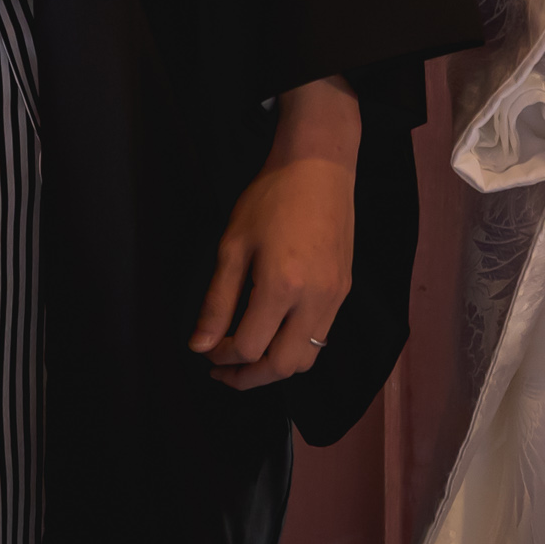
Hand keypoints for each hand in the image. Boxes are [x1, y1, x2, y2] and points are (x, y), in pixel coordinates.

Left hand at [190, 75, 359, 389]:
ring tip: (249, 358)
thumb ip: (217, 301)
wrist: (319, 165)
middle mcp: (315, 298)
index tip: (205, 350)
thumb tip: (200, 346)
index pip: (249, 347)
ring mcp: (335, 295)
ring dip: (275, 367)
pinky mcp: (344, 288)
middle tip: (223, 372)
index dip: (221, 357)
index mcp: (282, 285)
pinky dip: (295, 347)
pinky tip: (274, 331)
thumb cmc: (271, 197)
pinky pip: (321, 335)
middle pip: (282, 366)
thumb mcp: (233, 245)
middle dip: (249, 378)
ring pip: (307, 358)